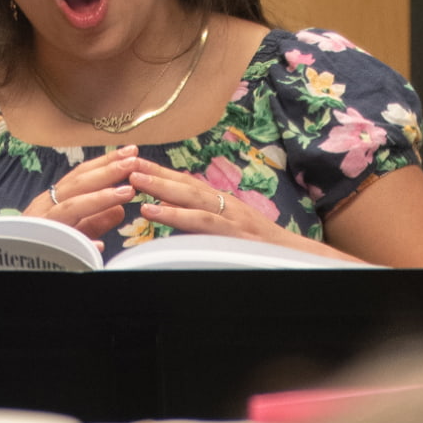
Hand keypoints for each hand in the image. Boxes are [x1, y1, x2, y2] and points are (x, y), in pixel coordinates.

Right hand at [26, 147, 142, 237]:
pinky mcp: (41, 244)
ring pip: (72, 206)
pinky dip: (80, 241)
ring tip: (126, 192)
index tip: (130, 153)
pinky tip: (99, 244)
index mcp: (55, 198)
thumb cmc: (44, 244)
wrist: (13, 263)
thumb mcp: (76, 229)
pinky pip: (63, 240)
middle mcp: (47, 205)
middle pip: (79, 183)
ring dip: (100, 198)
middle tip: (133, 162)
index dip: (107, 162)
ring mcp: (43, 223)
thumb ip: (96, 220)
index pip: (83, 175)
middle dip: (108, 171)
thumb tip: (119, 209)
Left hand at [127, 161, 324, 249]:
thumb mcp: (229, 232)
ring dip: (160, 187)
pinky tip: (153, 212)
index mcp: (223, 203)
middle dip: (154, 172)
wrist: (298, 258)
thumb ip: (200, 221)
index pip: (186, 183)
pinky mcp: (232, 233)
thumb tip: (169, 211)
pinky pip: (199, 222)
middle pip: (185, 183)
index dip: (160, 173)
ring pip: (190, 197)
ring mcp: (230, 217)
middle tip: (124, 163)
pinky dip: (174, 216)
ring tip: (133, 181)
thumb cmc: (262, 250)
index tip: (133, 163)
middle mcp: (225, 204)